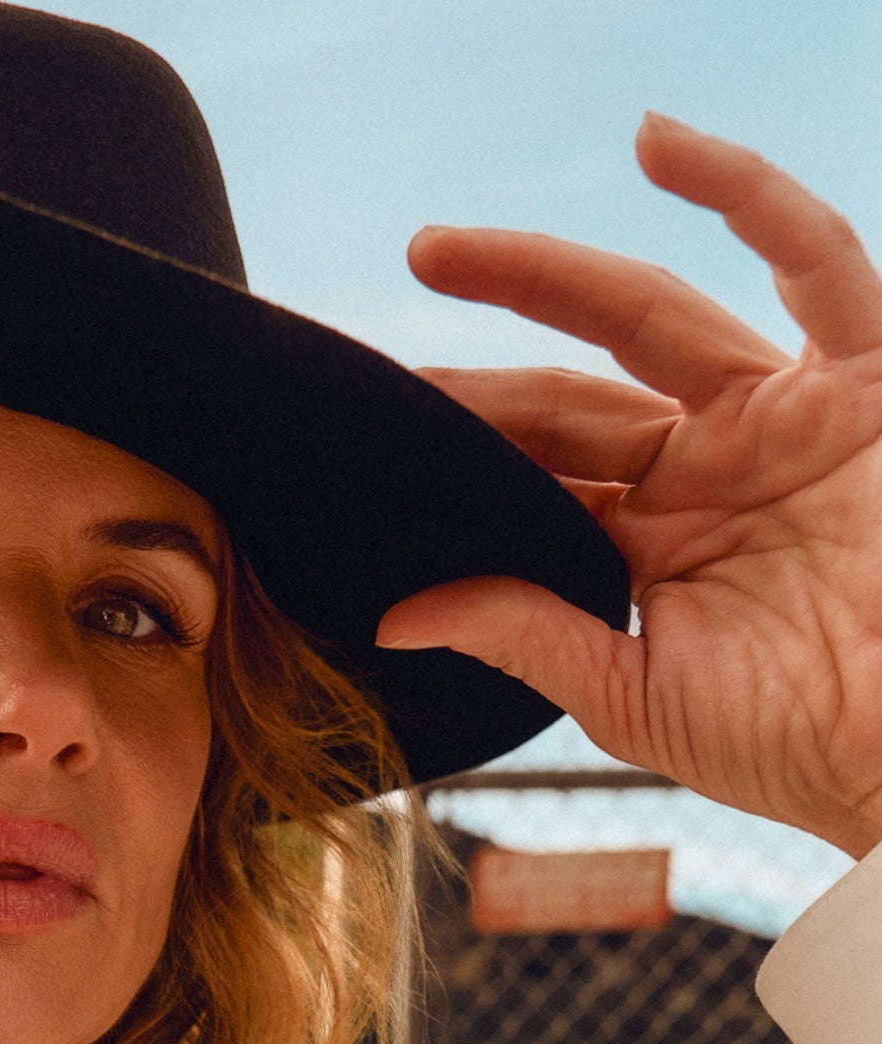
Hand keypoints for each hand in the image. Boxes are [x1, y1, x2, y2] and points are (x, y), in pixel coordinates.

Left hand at [379, 115, 881, 855]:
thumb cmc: (787, 741)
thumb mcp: (631, 697)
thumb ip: (525, 634)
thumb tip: (393, 617)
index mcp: (655, 542)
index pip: (536, 472)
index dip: (458, 445)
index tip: (367, 427)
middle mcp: (709, 466)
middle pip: (567, 392)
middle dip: (474, 369)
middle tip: (377, 346)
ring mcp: (781, 417)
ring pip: (648, 313)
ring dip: (544, 274)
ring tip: (436, 252)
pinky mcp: (865, 383)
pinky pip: (815, 263)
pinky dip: (748, 194)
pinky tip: (660, 146)